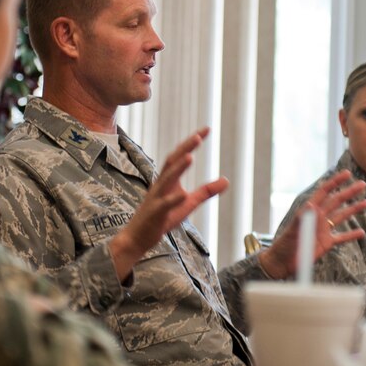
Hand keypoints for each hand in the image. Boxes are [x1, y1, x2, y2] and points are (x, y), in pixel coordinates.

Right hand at [110, 127, 228, 280]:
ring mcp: (156, 198)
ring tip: (190, 156)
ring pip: (166, 179)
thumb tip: (226, 180)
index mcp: (168, 180)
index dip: (192, 142)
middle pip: (172, 161)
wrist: (138, 237)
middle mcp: (161, 184)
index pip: (180, 156)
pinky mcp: (155, 213)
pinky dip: (173, 199)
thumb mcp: (188, 203)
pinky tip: (183, 195)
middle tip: (199, 136)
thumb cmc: (162, 218)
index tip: (207, 128)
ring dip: (178, 168)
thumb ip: (205, 191)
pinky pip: (164, 205)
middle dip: (184, 148)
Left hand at [258, 170, 365, 279]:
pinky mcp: (326, 243)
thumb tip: (311, 204)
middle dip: (349, 192)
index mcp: (310, 211)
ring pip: (341, 216)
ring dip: (353, 209)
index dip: (335, 182)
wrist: (282, 262)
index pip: (324, 192)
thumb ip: (303, 218)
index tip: (347, 174)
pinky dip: (351, 235)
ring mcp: (323, 230)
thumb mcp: (293, 230)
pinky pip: (342, 237)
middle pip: (336, 201)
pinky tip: (361, 232)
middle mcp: (319, 218)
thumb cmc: (284, 245)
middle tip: (362, 184)